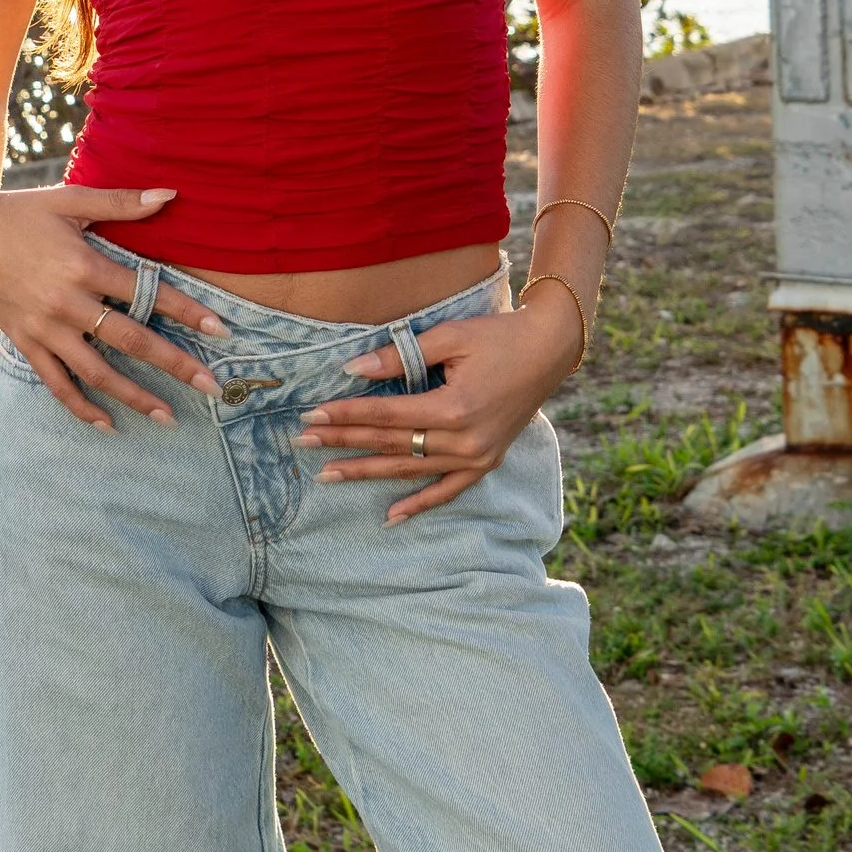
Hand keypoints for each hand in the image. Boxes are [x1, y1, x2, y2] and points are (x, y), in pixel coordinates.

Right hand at [0, 183, 230, 430]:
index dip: (186, 311)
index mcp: (83, 265)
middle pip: (130, 341)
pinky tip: (109, 425)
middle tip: (211, 387)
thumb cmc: (23, 211)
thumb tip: (171, 194)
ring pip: (96, 372)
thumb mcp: (71, 200)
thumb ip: (122, 203)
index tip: (220, 331)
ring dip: (134, 397)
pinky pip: (56, 383)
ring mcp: (44, 329)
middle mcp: (66, 303)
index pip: (147, 293)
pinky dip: (81, 407)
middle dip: (174, 364)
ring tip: (168, 417)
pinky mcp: (26, 343)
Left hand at [296, 292, 579, 520]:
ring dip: (367, 473)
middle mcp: (464, 440)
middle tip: (304, 441)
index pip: (386, 415)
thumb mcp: (449, 337)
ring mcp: (477, 457)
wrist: (547, 350)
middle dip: (344, 442)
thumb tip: (352, 369)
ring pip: (411, 470)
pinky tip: (390, 516)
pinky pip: (447, 491)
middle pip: (391, 444)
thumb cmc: (498, 336)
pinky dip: (419, 504)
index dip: (346, 414)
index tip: (312, 413)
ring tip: (327, 475)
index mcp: (454, 407)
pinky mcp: (486, 462)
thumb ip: (399, 357)